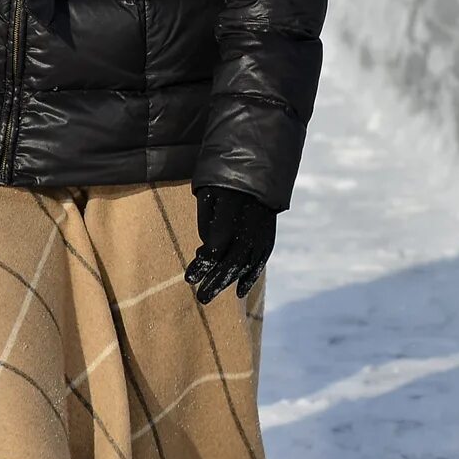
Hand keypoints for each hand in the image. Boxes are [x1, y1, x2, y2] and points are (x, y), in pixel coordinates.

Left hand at [184, 185, 275, 303]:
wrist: (258, 162)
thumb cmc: (223, 178)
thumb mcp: (207, 192)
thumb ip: (205, 221)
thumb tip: (206, 252)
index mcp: (233, 206)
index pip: (218, 243)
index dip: (204, 263)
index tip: (189, 278)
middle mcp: (251, 219)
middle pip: (234, 257)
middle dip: (216, 280)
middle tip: (200, 297)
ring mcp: (263, 227)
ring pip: (248, 261)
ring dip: (229, 281)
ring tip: (210, 294)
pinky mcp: (269, 232)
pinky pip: (261, 258)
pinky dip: (251, 276)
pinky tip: (240, 292)